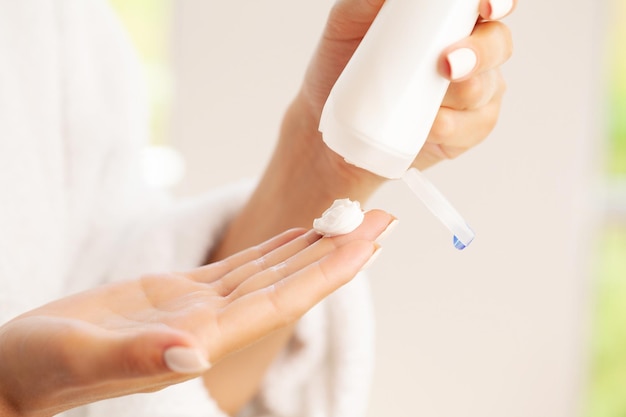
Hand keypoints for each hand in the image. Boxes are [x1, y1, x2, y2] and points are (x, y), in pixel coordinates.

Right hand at [0, 210, 392, 416]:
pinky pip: (242, 265)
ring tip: (354, 221)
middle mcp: (212, 322)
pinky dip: (275, 246)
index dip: (329, 272)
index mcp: (200, 339)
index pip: (283, 301)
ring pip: (273, 268)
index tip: (369, 245)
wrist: (22, 368)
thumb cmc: (42, 369)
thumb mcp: (81, 359)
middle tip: (384, 220)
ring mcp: (199, 305)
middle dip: (341, 252)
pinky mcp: (180, 292)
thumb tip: (192, 355)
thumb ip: (137, 358)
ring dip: (316, 244)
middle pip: (292, 281)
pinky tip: (299, 233)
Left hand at [282, 0, 515, 197]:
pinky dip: (450, 127)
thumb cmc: (344, 65)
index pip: (489, 4)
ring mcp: (473, 92)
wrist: (334, 121)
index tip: (483, 7)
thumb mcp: (348, 22)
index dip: (497, 2)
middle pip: (499, 44)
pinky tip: (430, 127)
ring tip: (428, 103)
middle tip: (447, 64)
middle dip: (480, 53)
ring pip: (485, 88)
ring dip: (459, 94)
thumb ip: (369, 0)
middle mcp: (471, 50)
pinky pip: (473, 127)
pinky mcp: (466, 130)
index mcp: (450, 18)